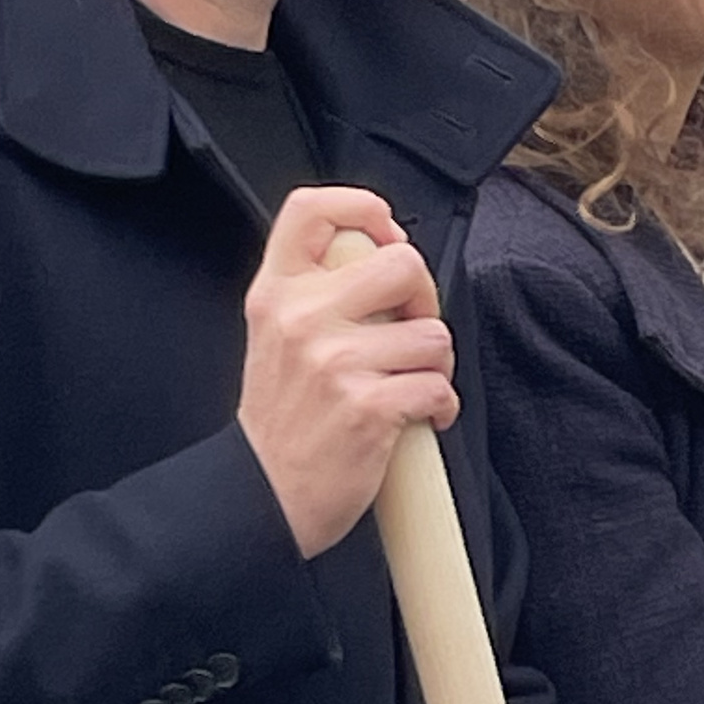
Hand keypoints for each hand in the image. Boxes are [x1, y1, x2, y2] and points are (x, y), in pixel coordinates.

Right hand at [238, 187, 458, 559]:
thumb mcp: (275, 336)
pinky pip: (438, 387)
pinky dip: (441, 407)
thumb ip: (316, 292)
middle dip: (425, 300)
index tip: (387, 236)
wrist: (262, 496)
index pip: (312, 209)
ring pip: (432, 334)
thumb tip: (383, 255)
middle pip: (402, 263)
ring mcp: (334, 362)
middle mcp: (301, 317)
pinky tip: (419, 418)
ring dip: (435, 366)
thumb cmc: (282, 420)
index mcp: (276, 292)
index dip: (364, 208)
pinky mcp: (367, 406)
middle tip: (413, 332)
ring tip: (409, 386)